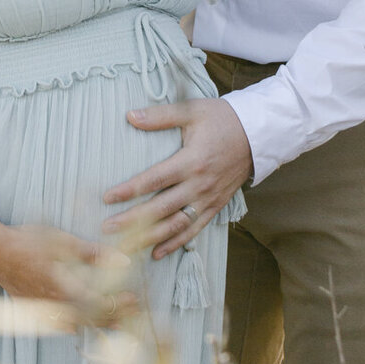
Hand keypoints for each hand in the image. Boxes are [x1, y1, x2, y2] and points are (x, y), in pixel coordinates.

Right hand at [0, 224, 135, 324]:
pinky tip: (73, 327)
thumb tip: (123, 261)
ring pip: (73, 324)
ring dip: (95, 324)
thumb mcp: (64, 242)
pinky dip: (69, 325)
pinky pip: (55, 324)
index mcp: (66, 289)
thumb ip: (94, 253)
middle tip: (131, 314)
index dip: (119, 304)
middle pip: (90, 318)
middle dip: (113, 317)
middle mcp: (56, 304)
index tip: (135, 300)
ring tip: (112, 324)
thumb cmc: (28, 241)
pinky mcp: (30, 307)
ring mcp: (42, 308)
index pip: (101, 304)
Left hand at [102, 97, 252, 258]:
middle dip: (132, 220)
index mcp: (191, 161)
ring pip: (175, 225)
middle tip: (107, 227)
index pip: (154, 179)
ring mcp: (208, 199)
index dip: (130, 190)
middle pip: (161, 208)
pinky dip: (175, 243)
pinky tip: (157, 252)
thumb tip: (130, 116)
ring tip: (126, 246)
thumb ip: (161, 116)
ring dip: (150, 237)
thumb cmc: (222, 119)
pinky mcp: (215, 207)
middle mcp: (199, 185)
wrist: (257, 134)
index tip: (108, 198)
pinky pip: (194, 230)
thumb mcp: (192, 111)